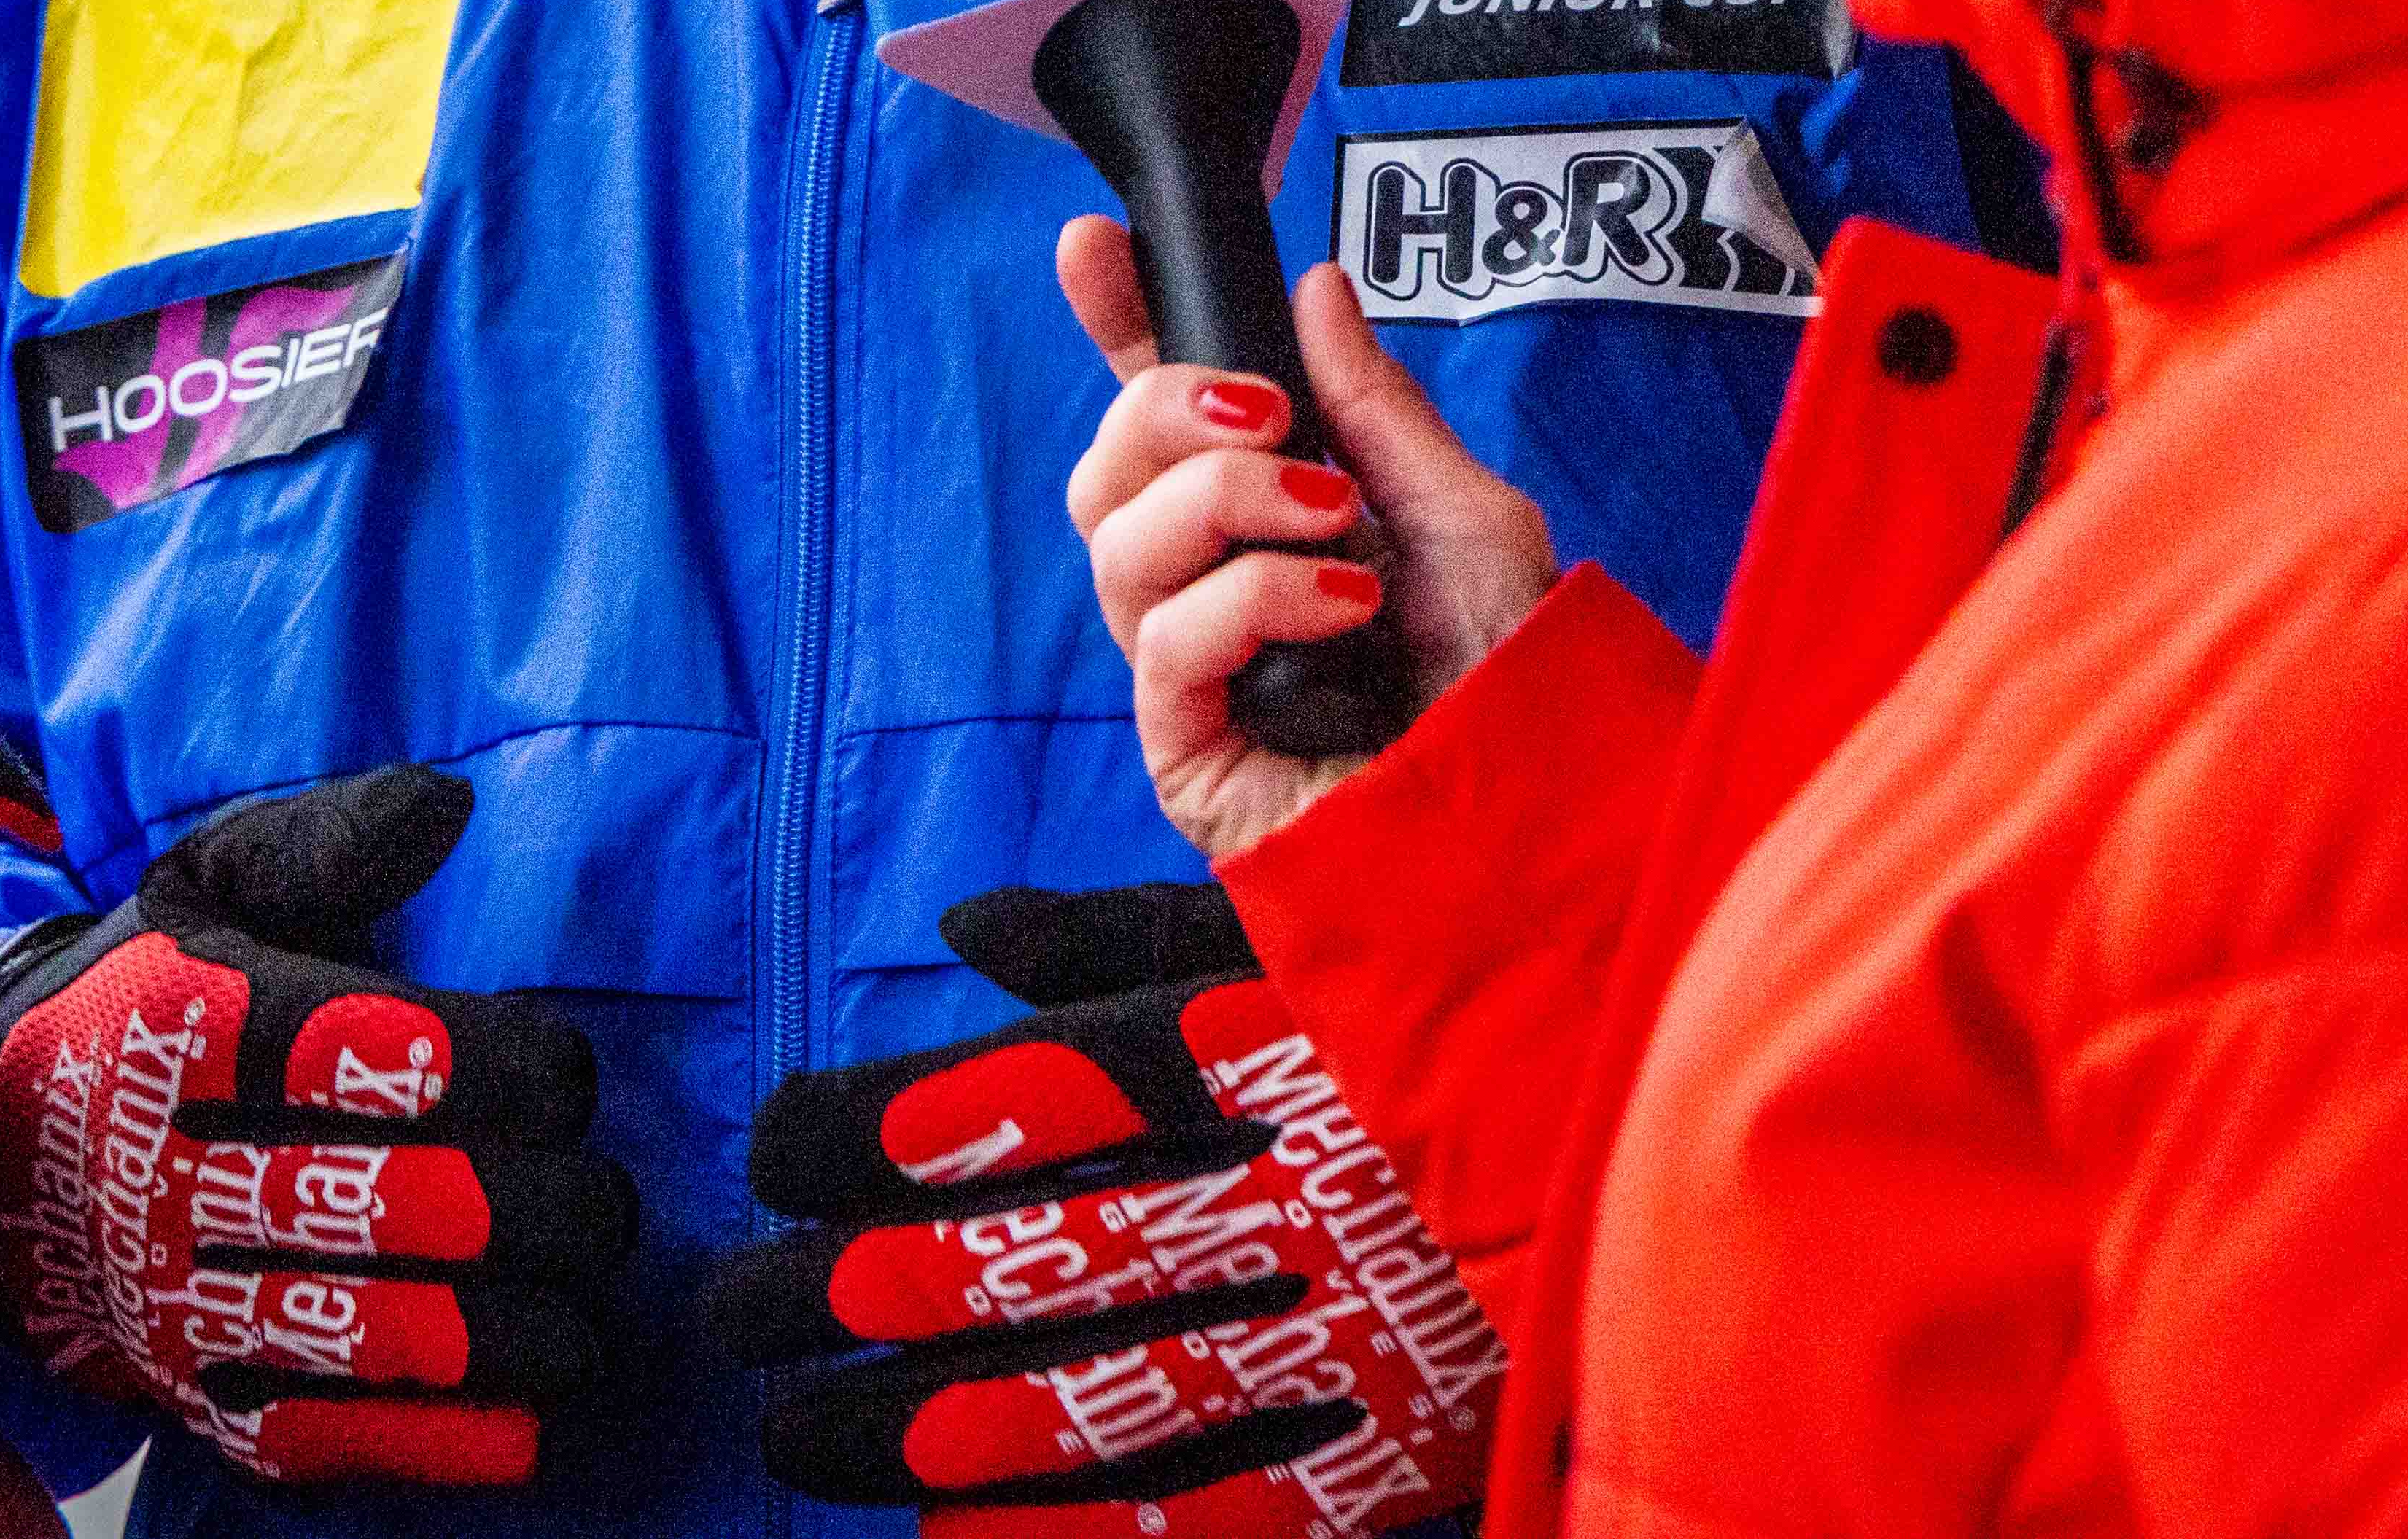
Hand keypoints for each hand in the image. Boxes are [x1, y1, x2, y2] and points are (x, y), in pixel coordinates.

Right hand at [0, 763, 635, 1487]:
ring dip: (517, 1332)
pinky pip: (331, 1438)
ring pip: (379, 1334)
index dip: (512, 1068)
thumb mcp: (210, 882)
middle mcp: (170, 1173)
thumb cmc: (149, 993)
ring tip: (587, 1307)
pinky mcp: (190, 1404)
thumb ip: (328, 840)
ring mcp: (174, 1304)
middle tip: (601, 1202)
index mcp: (185, 1027)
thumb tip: (448, 804)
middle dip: (542, 1210)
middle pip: (398, 1204)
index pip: (381, 1056)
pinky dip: (443, 1440)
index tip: (564, 1076)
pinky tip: (525, 1415)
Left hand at [703, 882, 1501, 1538]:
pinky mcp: (1393, 1439)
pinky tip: (951, 1537)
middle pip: (1019, 1261)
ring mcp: (1341, 1328)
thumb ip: (1127, 939)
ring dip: (917, 1432)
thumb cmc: (1458, 991)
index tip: (770, 1157)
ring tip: (796, 1441)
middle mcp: (1277, 1192)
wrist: (1676, 1099)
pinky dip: (1070, 1533)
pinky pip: (1208, 1512)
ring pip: (1087, 1400)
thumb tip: (967, 932)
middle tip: (731, 1317)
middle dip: (848, 1298)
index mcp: (1250, 1055)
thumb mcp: (1300, 929)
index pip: (1014, 1105)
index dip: (868, 1137)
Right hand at [1060, 224, 1554, 859]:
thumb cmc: (1506, 683)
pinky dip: (1250, 596)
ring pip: (1118, 541)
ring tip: (1336, 524)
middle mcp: (1210, 584)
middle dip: (1164, 405)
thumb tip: (1315, 288)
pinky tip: (1340, 605)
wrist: (1536, 817)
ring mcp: (1190, 666)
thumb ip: (1379, 408)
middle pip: (1105, 469)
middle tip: (1274, 417)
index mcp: (1265, 520)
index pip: (1157, 415)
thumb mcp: (1467, 515)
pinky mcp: (1185, 744)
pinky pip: (1162, 639)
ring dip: (1225, 501)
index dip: (1116, 327)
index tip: (1094, 246)